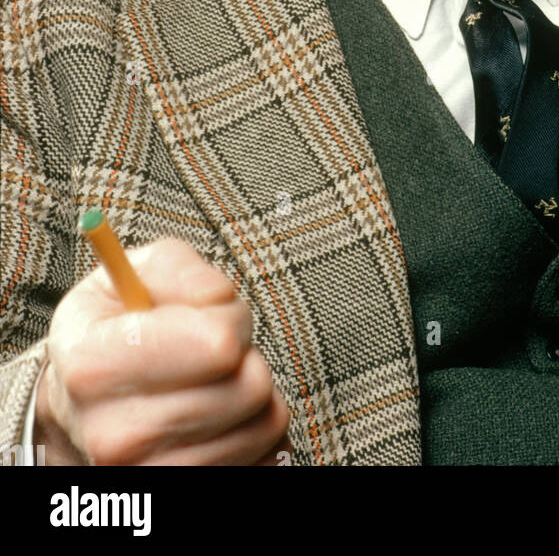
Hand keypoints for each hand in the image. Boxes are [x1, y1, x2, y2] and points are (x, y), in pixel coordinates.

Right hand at [34, 237, 290, 465]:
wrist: (81, 408)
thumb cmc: (118, 330)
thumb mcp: (136, 275)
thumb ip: (182, 271)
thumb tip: (220, 299)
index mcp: (94, 366)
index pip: (217, 344)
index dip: (229, 317)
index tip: (210, 317)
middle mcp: (114, 435)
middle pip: (249, 385)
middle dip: (243, 355)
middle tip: (212, 352)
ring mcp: (146, 478)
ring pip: (265, 425)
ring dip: (253, 396)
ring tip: (214, 384)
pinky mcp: (182, 497)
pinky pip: (268, 459)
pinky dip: (257, 435)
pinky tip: (223, 421)